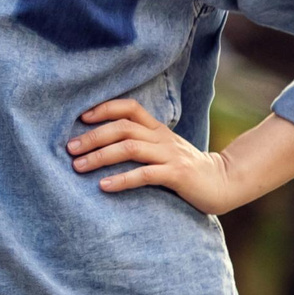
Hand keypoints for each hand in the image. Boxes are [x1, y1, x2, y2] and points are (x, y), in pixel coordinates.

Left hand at [70, 99, 245, 215]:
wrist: (223, 183)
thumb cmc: (184, 169)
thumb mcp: (162, 150)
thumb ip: (140, 143)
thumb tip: (102, 144)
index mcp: (157, 130)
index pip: (130, 108)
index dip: (105, 108)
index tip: (80, 117)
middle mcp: (162, 138)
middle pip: (123, 128)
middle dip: (93, 136)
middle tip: (70, 149)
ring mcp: (170, 155)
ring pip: (130, 148)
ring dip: (100, 157)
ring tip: (78, 166)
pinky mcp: (177, 175)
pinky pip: (145, 174)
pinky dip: (122, 180)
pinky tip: (104, 186)